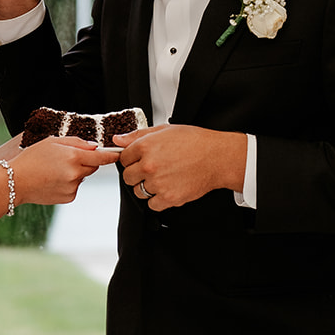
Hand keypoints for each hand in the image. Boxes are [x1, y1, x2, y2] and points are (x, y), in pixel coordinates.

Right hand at [11, 135, 113, 205]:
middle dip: (85, 162)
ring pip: (82, 177)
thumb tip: (94, 146)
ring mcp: (72, 187)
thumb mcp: (52, 142)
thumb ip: (76, 142)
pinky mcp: (68, 197)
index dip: (111, 155)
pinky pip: (75, 187)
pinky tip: (53, 181)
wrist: (15, 181)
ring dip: (75, 173)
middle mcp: (75, 173)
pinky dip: (68, 184)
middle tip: (65, 159)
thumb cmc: (31, 158)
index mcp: (73, 156)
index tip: (119, 154)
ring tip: (54, 171)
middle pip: (92, 166)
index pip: (100, 156)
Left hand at [113, 124, 247, 209]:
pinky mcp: (168, 198)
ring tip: (163, 178)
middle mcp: (149, 165)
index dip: (132, 159)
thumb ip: (138, 135)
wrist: (217, 158)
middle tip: (153, 169)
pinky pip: (152, 204)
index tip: (140, 160)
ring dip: (147, 187)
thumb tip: (118, 139)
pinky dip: (158, 199)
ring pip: (138, 192)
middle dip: (137, 174)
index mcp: (146, 146)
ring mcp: (158, 183)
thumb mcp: (165, 130)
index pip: (123, 158)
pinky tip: (169, 187)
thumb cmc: (195, 142)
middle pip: (128, 177)